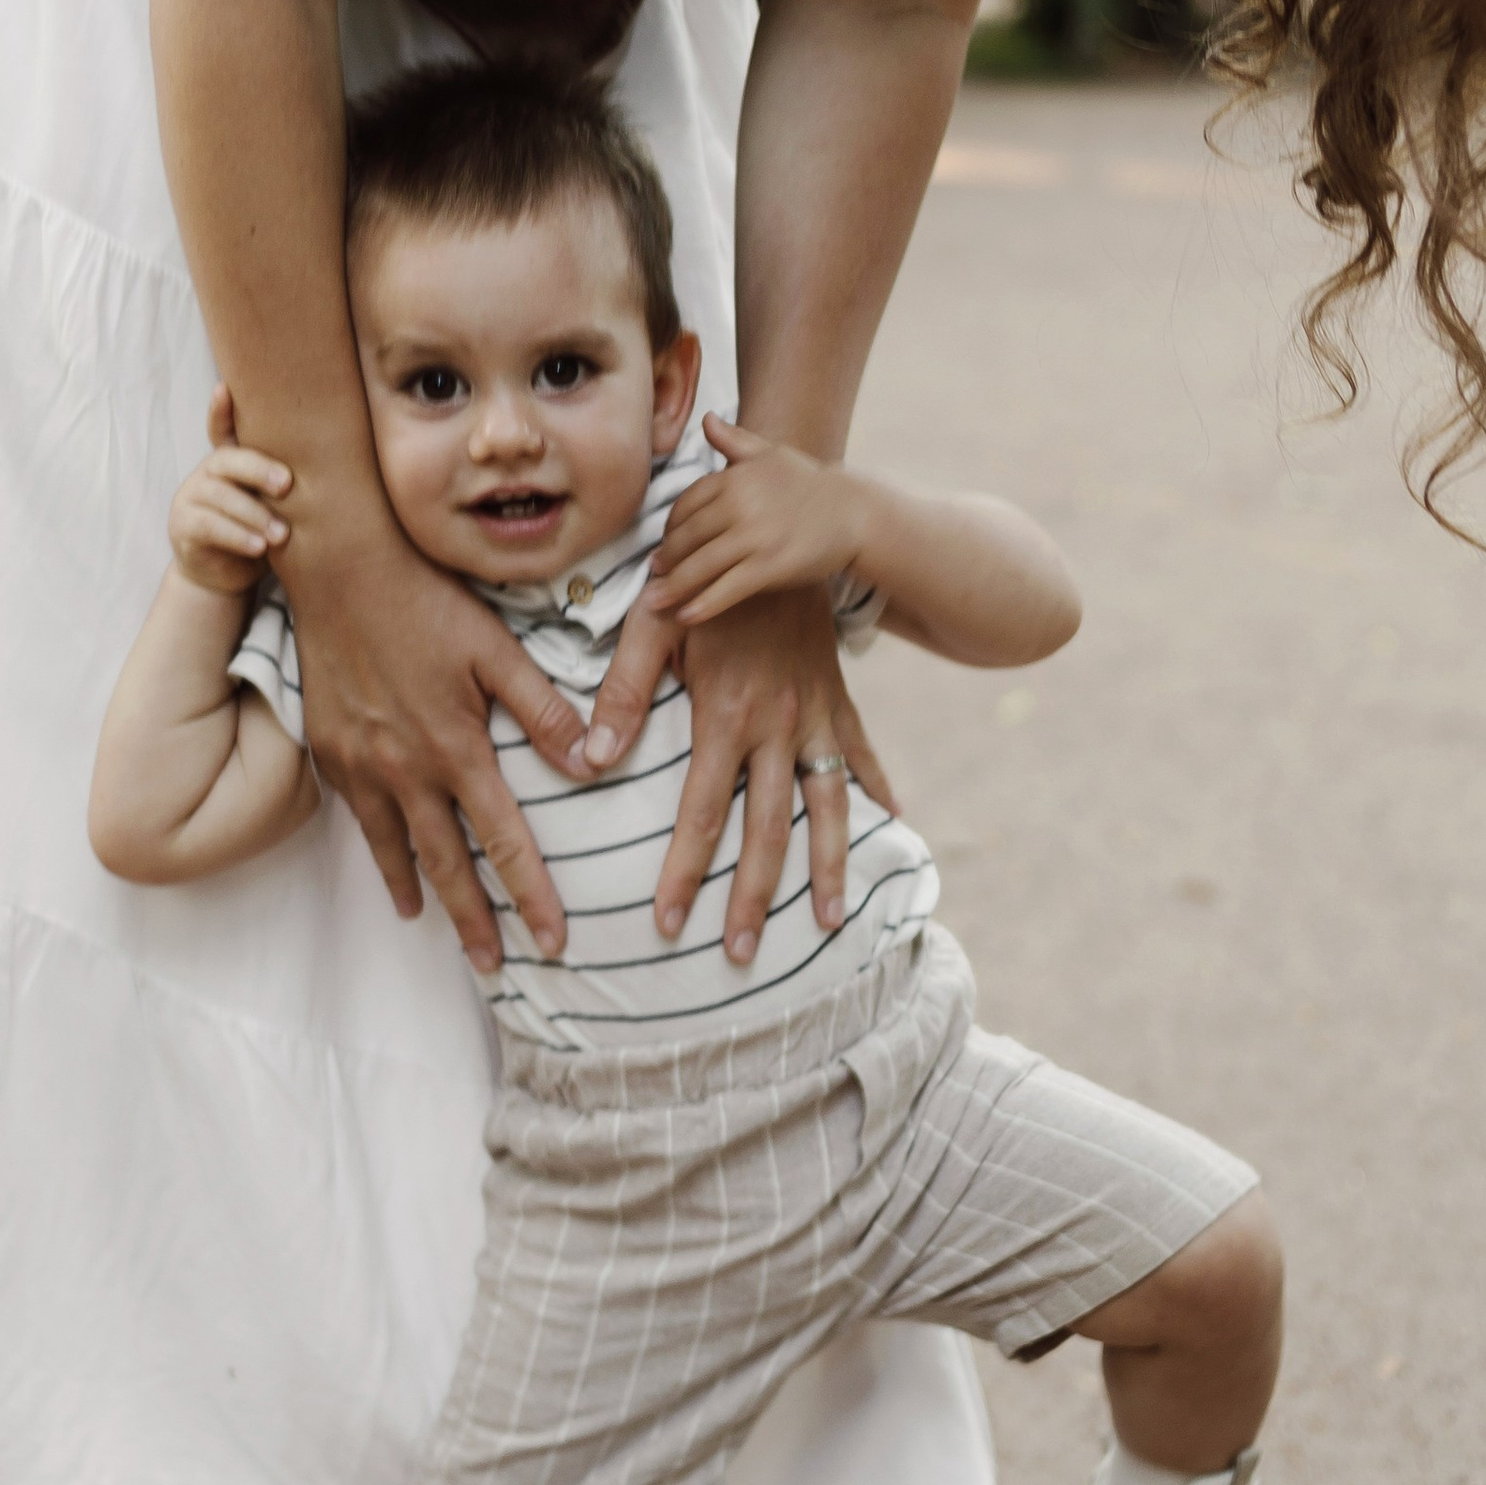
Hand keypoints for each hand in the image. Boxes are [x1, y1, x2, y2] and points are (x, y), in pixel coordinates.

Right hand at [167, 384, 293, 594]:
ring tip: (281, 534)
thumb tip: (335, 461)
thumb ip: (286, 482)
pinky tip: (259, 547)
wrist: (226, 576)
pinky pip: (209, 527)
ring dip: (254, 514)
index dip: (221, 409)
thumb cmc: (260, 530)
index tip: (225, 387)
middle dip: (258, 469)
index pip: (222, 428)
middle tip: (287, 484)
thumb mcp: (274, 503)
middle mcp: (208, 472)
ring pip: (220, 497)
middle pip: (227, 460)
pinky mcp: (183, 527)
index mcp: (230, 460)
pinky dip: (237, 536)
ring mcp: (191, 497)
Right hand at [282, 513, 591, 969]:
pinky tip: (387, 858)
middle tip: (494, 968)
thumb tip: (593, 764)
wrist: (339, 568)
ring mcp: (361, 764)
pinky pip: (357, 813)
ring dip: (418, 891)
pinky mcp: (330, 749)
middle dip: (473, 921)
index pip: (506, 841)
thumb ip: (545, 710)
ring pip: (394, 848)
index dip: (531, 896)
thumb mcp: (497, 649)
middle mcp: (406, 769)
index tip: (553, 940)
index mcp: (457, 749)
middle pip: (447, 865)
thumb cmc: (427, 598)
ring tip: (428, 924)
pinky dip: (375, 846)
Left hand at [587, 581, 894, 956]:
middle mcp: (778, 726)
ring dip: (829, 867)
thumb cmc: (702, 579)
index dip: (683, 871)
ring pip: (826, 807)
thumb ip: (622, 692)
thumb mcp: (651, 623)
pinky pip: (862, 756)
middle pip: (765, 829)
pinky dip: (877, 790)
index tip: (668, 922)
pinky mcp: (837, 701)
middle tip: (741, 953)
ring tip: (831, 922)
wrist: (777, 531)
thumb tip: (592, 760)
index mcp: (726, 714)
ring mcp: (815, 718)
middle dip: (754, 897)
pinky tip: (893, 824)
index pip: (700, 813)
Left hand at [644, 413, 866, 629]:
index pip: (686, 505)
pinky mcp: (771, 566)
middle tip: (653, 575)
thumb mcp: (771, 454)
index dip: (669, 528)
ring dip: (673, 587)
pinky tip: (686, 616)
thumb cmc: (809, 484)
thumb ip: (734, 440)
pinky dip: (704, 604)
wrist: (854, 513)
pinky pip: (728, 588)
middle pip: (688, 537)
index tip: (664, 544)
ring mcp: (755, 537)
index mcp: (735, 477)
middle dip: (666, 559)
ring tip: (654, 601)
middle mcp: (740, 505)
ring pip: (701, 565)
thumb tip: (706, 419)